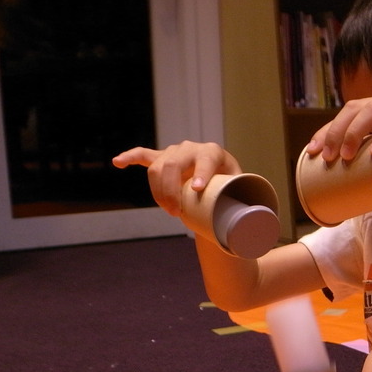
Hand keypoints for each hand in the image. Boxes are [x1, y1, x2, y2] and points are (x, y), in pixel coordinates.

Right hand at [112, 142, 241, 216]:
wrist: (219, 182)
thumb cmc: (232, 190)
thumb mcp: (240, 194)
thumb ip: (243, 201)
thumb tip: (253, 223)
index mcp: (213, 152)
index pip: (205, 159)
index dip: (201, 173)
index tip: (197, 190)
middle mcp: (191, 148)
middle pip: (173, 164)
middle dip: (171, 190)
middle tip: (176, 213)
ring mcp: (175, 152)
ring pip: (157, 167)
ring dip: (158, 191)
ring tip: (169, 211)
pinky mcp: (162, 159)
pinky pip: (144, 156)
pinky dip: (130, 158)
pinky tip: (117, 162)